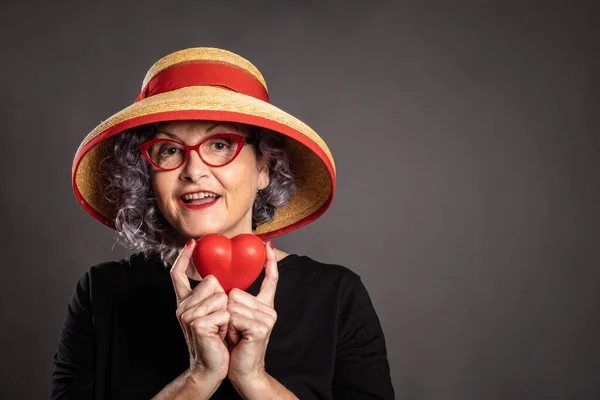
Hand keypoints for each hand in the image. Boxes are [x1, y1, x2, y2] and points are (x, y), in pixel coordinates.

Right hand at [170, 239, 229, 387]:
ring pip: (221, 295)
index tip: (191, 243)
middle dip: (223, 298)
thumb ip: (209, 296)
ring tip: (219, 328)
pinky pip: (224, 311)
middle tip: (219, 320)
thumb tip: (217, 278)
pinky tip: (220, 334)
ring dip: (227, 312)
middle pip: (211, 281)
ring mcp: (187, 315)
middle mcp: (182, 306)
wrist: (210, 367)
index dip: (184, 257)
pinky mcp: (197, 324)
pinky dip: (227, 323)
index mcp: (184, 302)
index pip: (178, 274)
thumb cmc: (214, 341)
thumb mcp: (210, 314)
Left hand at [226, 240, 278, 385]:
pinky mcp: (262, 327)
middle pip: (235, 293)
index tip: (268, 245)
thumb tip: (227, 285)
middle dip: (227, 311)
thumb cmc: (235, 345)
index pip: (270, 279)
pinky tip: (237, 339)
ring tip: (234, 335)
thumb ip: (237, 300)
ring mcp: (268, 318)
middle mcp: (269, 309)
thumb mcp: (235, 318)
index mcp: (265, 305)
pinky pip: (234, 316)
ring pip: (232, 304)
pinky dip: (229, 328)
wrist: (242, 370)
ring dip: (226, 321)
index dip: (270, 262)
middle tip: (233, 329)